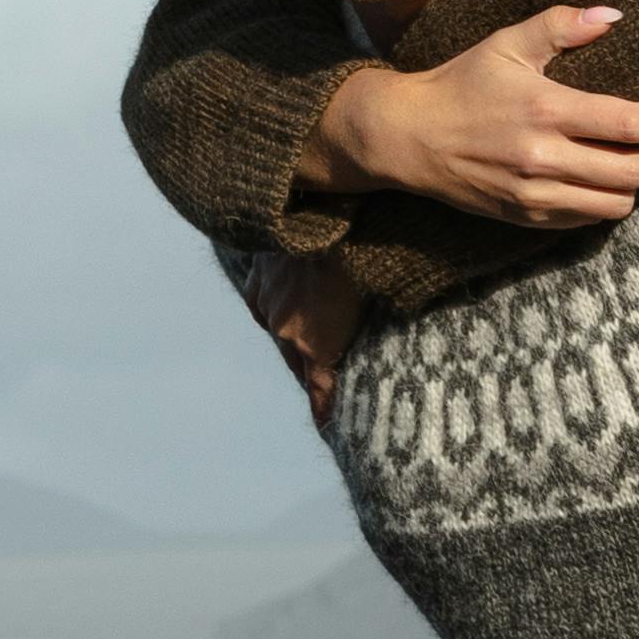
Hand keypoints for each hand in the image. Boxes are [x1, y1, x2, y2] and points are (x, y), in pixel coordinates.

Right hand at [242, 247, 371, 413]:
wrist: (327, 213)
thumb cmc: (366, 259)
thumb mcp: (380, 300)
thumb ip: (372, 334)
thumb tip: (378, 361)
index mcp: (313, 345)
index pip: (317, 391)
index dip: (323, 409)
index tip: (327, 425)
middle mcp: (284, 331)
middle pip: (297, 366)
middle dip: (310, 376)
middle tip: (323, 385)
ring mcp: (268, 303)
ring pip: (278, 335)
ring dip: (292, 342)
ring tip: (305, 343)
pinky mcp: (258, 278)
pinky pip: (260, 304)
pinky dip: (272, 310)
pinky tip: (279, 309)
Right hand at [314, 3, 638, 230]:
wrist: (409, 137)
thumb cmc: (462, 84)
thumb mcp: (507, 42)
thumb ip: (562, 24)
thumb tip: (613, 15)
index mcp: (547, 109)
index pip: (629, 124)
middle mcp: (544, 157)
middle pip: (631, 171)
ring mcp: (535, 193)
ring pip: (613, 204)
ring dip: (637, 187)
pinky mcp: (525, 217)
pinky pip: (584, 220)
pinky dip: (604, 205)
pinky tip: (605, 184)